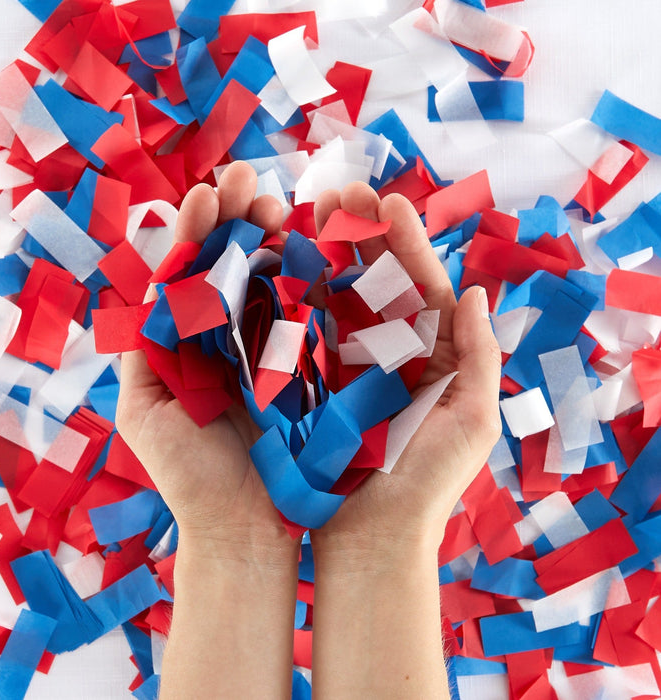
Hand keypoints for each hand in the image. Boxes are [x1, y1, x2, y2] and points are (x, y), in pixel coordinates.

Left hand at [116, 162, 296, 559]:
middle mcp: (234, 339)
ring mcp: (276, 350)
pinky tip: (315, 245)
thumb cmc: (191, 477)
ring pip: (275, 282)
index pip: (191, 274)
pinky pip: (312, 316)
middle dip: (238, 219)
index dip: (197, 231)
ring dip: (276, 238)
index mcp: (192, 343)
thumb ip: (143, 353)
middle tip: (250, 181)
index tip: (208, 192)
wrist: (246, 528)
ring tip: (277, 204)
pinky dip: (313, 279)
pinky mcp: (313, 367)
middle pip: (234, 266)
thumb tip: (146, 295)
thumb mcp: (146, 412)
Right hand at [310, 182, 501, 560]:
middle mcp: (385, 351)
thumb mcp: (471, 421)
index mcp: (429, 355)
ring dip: (321, 253)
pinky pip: (299, 331)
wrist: (369, 538)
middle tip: (341, 190)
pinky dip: (290, 296)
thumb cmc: (425, 484)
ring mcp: (342, 363)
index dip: (407, 245)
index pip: (420, 287)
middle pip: (373, 280)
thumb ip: (479, 356)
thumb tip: (474, 292)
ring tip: (308, 210)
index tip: (390, 203)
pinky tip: (278, 260)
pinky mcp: (306, 381)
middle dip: (359, 234)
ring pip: (333, 296)